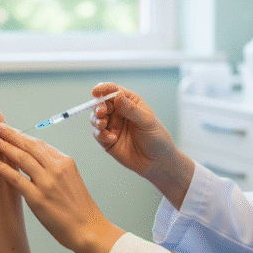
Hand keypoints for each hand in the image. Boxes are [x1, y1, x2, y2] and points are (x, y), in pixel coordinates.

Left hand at [0, 123, 125, 252]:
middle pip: (30, 146)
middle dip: (12, 134)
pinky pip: (17, 180)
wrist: (88, 228)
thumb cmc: (78, 206)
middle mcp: (56, 169)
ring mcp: (47, 183)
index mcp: (65, 162)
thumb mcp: (71, 179)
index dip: (23, 136)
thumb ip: (55, 167)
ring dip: (6, 147)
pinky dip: (5, 170)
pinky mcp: (38, 198)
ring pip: (22, 159)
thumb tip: (34, 159)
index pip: (40, 144)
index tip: (11, 131)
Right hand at [90, 83, 194, 208]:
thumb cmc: (157, 138)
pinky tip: (112, 139)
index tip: (96, 92)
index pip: (113, 91)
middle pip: (101, 104)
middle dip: (98, 107)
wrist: (157, 162)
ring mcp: (112, 126)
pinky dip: (101, 135)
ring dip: (96, 120)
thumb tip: (117, 94)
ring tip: (104, 125)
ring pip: (95, 118)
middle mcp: (118, 112)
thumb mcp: (146, 121)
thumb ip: (130, 109)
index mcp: (129, 102)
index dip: (103, 89)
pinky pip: (97, 134)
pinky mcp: (106, 140)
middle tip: (102, 113)